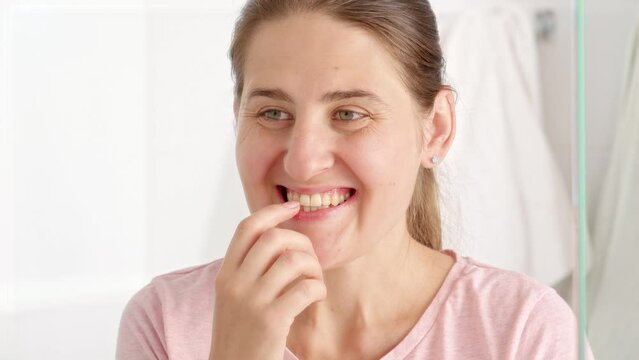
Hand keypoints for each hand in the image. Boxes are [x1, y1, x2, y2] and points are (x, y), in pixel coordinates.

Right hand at [209, 201, 325, 359]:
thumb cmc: (240, 335)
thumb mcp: (233, 298)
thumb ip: (247, 270)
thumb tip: (278, 239)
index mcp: (225, 274)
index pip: (247, 227)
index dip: (273, 211)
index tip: (293, 207)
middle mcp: (235, 283)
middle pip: (275, 238)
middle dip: (302, 242)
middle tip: (310, 260)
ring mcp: (252, 301)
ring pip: (294, 260)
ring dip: (314, 268)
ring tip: (314, 283)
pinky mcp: (271, 320)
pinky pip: (306, 288)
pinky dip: (318, 289)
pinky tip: (315, 298)